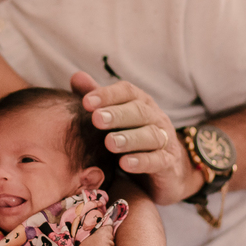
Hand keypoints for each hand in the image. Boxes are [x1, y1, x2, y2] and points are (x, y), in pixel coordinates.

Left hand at [70, 72, 202, 204]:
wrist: (166, 169)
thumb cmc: (133, 136)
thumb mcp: (115, 118)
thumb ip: (98, 100)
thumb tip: (77, 77)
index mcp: (140, 102)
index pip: (127, 92)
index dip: (107, 95)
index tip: (86, 101)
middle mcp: (155, 117)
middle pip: (138, 112)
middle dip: (117, 115)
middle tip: (96, 119)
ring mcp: (165, 140)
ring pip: (150, 135)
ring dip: (129, 138)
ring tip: (109, 143)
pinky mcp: (168, 164)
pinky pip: (157, 161)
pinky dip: (142, 161)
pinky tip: (125, 164)